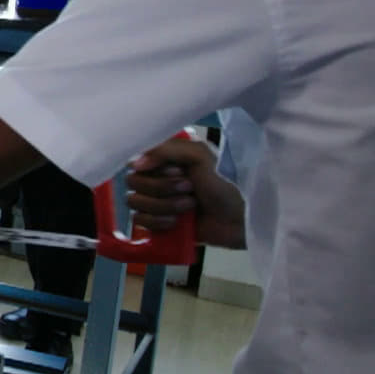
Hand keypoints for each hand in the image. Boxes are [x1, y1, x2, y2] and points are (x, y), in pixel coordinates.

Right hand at [127, 137, 245, 247]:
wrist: (241, 218)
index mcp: (166, 159)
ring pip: (135, 202)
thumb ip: (166, 149)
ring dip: (163, 205)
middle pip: (133, 182)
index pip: (136, 160)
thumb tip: (134, 164)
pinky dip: (157, 222)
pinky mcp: (159, 223)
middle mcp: (158, 178)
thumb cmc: (225, 182)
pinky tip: (177, 222)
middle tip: (189, 189)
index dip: (152, 168)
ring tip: (189, 206)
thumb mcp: (200, 155)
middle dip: (162, 188)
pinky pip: (139, 221)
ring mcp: (157, 202)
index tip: (177, 171)